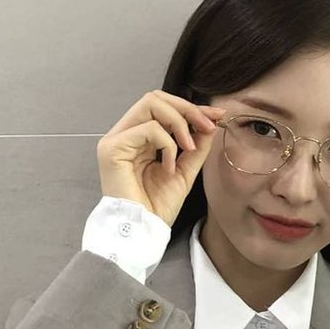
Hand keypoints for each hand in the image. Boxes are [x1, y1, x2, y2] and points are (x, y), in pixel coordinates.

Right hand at [96, 91, 227, 227]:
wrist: (143, 231)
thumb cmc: (157, 207)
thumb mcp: (185, 170)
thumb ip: (196, 146)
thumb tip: (210, 122)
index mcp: (138, 138)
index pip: (162, 107)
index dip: (191, 108)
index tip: (217, 115)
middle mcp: (124, 134)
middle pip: (155, 97)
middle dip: (187, 109)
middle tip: (207, 126)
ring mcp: (115, 139)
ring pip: (150, 104)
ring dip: (179, 122)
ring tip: (189, 148)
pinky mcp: (111, 148)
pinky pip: (148, 128)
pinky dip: (167, 145)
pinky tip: (169, 167)